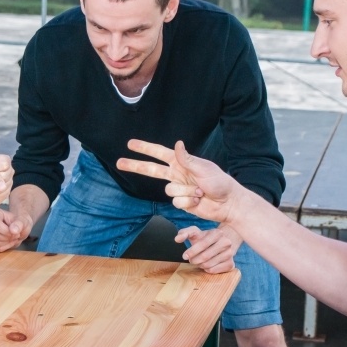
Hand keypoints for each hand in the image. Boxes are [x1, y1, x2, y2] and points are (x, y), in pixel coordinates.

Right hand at [0, 207, 33, 251]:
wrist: (17, 228)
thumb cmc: (19, 222)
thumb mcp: (23, 221)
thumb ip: (19, 224)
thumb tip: (13, 230)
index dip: (7, 232)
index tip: (15, 232)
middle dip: (7, 238)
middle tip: (15, 235)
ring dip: (6, 243)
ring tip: (12, 238)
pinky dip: (3, 247)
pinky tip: (7, 242)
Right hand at [116, 139, 241, 223]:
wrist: (228, 203)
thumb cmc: (219, 182)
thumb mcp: (204, 168)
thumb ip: (187, 159)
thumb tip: (178, 144)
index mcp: (181, 162)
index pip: (159, 153)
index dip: (144, 148)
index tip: (130, 144)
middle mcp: (177, 174)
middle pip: (151, 170)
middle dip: (135, 166)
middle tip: (119, 162)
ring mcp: (179, 188)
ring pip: (169, 190)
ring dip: (186, 191)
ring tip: (200, 191)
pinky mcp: (182, 202)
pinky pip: (176, 202)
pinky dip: (188, 201)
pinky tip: (198, 200)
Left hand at [176, 226, 236, 273]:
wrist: (220, 243)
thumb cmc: (204, 238)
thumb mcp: (194, 233)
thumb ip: (184, 233)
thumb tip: (177, 239)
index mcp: (217, 233)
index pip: (203, 244)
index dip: (192, 251)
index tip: (184, 256)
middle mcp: (226, 242)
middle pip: (205, 256)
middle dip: (194, 260)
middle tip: (191, 260)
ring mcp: (230, 254)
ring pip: (209, 264)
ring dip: (200, 265)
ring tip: (198, 261)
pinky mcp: (231, 264)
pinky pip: (214, 270)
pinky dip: (207, 269)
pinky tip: (206, 265)